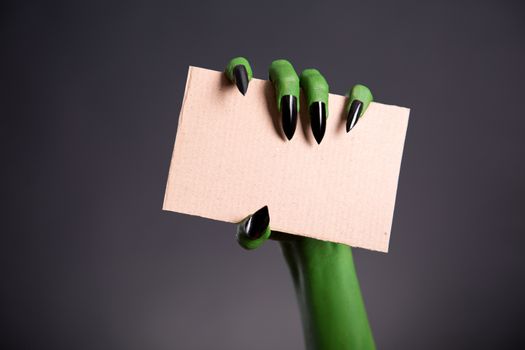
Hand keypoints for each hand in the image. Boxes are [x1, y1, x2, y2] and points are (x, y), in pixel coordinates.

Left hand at [225, 57, 373, 248]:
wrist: (312, 235)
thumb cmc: (277, 220)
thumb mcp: (256, 229)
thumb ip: (248, 232)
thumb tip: (255, 225)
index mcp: (252, 122)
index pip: (239, 74)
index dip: (238, 69)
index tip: (241, 91)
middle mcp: (283, 107)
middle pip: (282, 72)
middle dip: (285, 90)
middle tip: (288, 132)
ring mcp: (316, 111)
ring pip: (315, 79)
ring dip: (317, 98)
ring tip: (318, 137)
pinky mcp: (346, 122)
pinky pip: (358, 97)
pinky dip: (359, 101)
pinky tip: (352, 125)